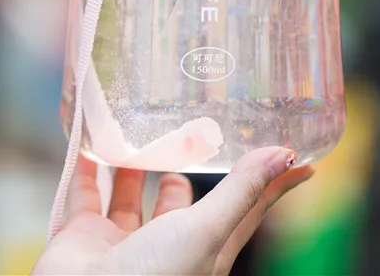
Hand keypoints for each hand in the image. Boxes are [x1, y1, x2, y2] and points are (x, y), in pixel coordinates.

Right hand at [32, 147, 312, 275]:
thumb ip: (240, 192)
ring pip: (132, 196)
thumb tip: (285, 155)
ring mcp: (123, 243)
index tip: (295, 156)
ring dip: (134, 165)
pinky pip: (85, 194)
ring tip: (139, 130)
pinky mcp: (83, 238)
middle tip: (188, 128)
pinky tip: (92, 140)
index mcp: (204, 250)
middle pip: (181, 202)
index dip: (270, 183)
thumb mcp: (207, 232)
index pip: (246, 208)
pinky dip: (86, 168)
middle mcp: (165, 247)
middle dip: (183, 168)